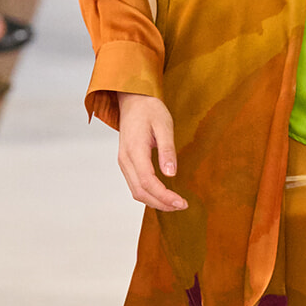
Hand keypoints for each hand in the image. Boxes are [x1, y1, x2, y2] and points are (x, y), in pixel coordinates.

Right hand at [116, 93, 186, 211]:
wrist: (133, 99)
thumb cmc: (149, 109)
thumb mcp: (164, 125)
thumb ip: (167, 150)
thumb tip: (171, 173)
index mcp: (135, 150)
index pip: (148, 182)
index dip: (165, 196)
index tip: (181, 203)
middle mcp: (125, 159)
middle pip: (140, 192)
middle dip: (161, 203)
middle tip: (181, 206)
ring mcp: (123, 162)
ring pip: (136, 191)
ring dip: (154, 201)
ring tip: (174, 204)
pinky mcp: (126, 162)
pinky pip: (135, 185)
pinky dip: (148, 194)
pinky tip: (162, 195)